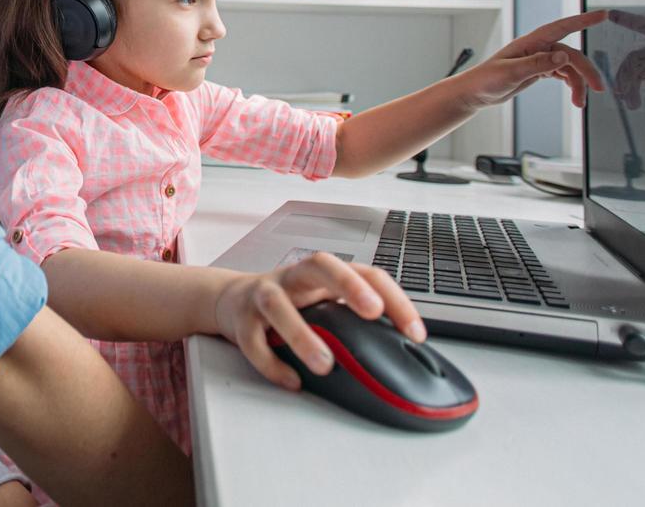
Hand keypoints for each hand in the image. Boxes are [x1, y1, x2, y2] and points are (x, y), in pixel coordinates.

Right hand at [212, 252, 422, 390]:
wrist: (229, 300)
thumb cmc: (287, 304)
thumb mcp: (320, 301)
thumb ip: (350, 318)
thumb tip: (395, 353)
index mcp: (322, 274)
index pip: (366, 273)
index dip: (394, 299)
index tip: (415, 333)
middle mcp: (294, 277)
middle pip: (321, 265)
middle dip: (349, 285)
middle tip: (372, 312)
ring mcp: (264, 294)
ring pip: (277, 304)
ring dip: (301, 333)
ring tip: (324, 364)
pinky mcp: (240, 319)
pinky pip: (253, 340)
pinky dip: (272, 363)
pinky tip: (292, 380)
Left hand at [455, 11, 607, 110]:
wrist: (474, 93)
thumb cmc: (486, 80)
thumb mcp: (511, 73)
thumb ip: (537, 64)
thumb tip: (563, 57)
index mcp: (531, 42)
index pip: (562, 27)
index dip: (584, 20)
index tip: (604, 14)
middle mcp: (537, 48)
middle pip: (571, 55)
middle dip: (586, 71)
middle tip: (598, 88)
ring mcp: (539, 59)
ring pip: (569, 67)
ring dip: (578, 84)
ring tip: (579, 103)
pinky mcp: (538, 70)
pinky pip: (562, 74)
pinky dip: (571, 84)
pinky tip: (575, 96)